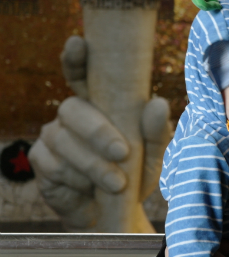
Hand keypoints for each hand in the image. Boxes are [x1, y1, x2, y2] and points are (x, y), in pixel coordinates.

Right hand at [28, 36, 171, 256]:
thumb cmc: (135, 173)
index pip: (83, 74)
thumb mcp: (153, 153)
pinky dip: (77, 180)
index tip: (78, 43)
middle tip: (122, 153)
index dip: (77, 58)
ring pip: (64, 142)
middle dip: (98, 132)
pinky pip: (54, 166)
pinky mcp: (41, 160)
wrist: (113, 213)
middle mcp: (73, 113)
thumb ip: (157, 131)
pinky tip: (90, 190)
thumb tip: (158, 103)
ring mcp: (53, 135)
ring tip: (116, 183)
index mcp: (100, 102)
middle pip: (73, 109)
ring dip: (93, 165)